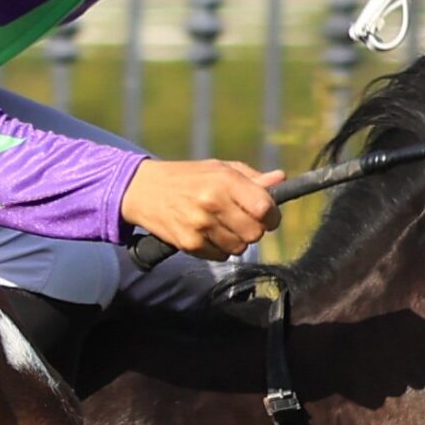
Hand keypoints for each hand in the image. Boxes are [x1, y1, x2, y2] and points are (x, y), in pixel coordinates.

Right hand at [120, 159, 283, 259]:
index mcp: (224, 180)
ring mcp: (200, 226)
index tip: (268, 215)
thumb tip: (280, 179)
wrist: (144, 190)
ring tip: (222, 225)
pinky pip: (221, 256)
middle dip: (254, 229)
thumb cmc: (187, 177)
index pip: (264, 208)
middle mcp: (212, 203)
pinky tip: (207, 233)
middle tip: (242, 220)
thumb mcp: (219, 168)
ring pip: (239, 248)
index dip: (272, 215)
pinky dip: (219, 248)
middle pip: (255, 233)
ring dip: (236, 240)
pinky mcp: (189, 244)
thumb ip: (251, 177)